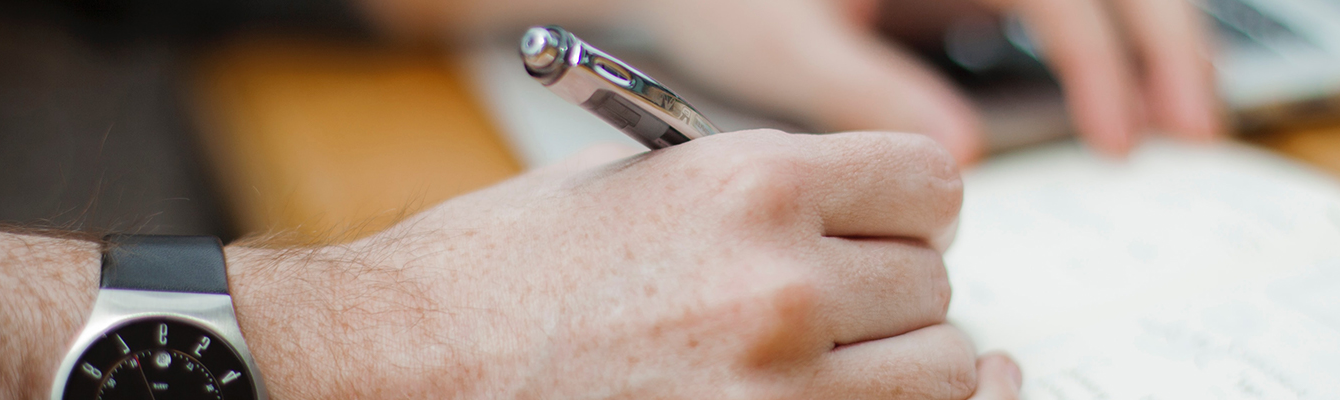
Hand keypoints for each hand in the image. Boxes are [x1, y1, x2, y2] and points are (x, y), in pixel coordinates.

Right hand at [227, 130, 1018, 398]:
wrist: (400, 368)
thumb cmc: (497, 280)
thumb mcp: (639, 184)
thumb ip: (766, 190)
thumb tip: (860, 211)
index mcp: (752, 186)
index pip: (929, 184)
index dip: (905, 210)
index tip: (886, 233)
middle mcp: (778, 284)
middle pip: (933, 285)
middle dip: (889, 296)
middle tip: (830, 311)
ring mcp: (775, 391)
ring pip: (938, 375)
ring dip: (893, 371)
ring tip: (819, 368)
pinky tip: (815, 399)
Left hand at [636, 0, 1220, 163]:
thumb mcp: (785, 44)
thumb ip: (869, 91)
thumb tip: (964, 155)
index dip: (1101, 62)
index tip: (1116, 139)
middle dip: (1166, 40)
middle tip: (1196, 128)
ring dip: (1153, 36)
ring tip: (1182, 119)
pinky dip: (1105, 41)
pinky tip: (1121, 99)